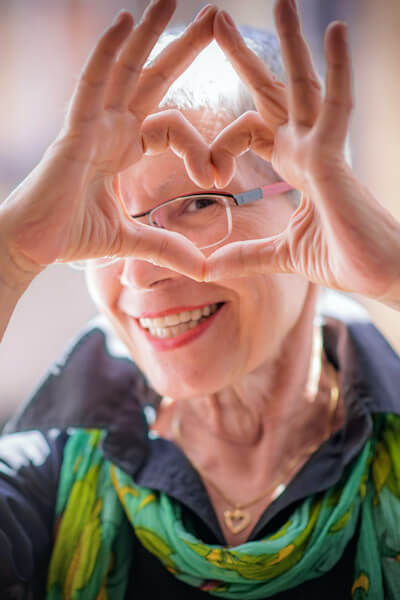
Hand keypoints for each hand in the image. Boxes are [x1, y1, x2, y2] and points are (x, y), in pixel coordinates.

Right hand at [0, 0, 216, 286]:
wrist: (32, 247)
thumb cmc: (70, 235)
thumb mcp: (131, 239)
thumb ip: (166, 246)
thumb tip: (202, 266)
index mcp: (124, 150)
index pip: (172, 127)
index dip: (200, 146)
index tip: (218, 175)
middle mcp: (110, 129)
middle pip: (152, 79)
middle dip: (182, 49)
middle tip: (214, 16)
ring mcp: (91, 125)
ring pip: (124, 70)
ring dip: (147, 34)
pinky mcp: (74, 131)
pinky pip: (92, 83)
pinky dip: (108, 53)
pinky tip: (125, 22)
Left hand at [206, 0, 399, 306]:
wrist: (382, 277)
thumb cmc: (343, 260)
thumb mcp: (280, 255)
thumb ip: (245, 255)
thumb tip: (206, 268)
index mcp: (295, 166)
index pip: (252, 129)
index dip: (221, 141)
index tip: (208, 175)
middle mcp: (308, 149)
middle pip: (272, 93)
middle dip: (243, 58)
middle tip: (217, 18)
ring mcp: (324, 151)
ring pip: (304, 86)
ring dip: (290, 42)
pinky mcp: (338, 161)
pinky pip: (338, 106)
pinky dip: (338, 69)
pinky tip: (334, 29)